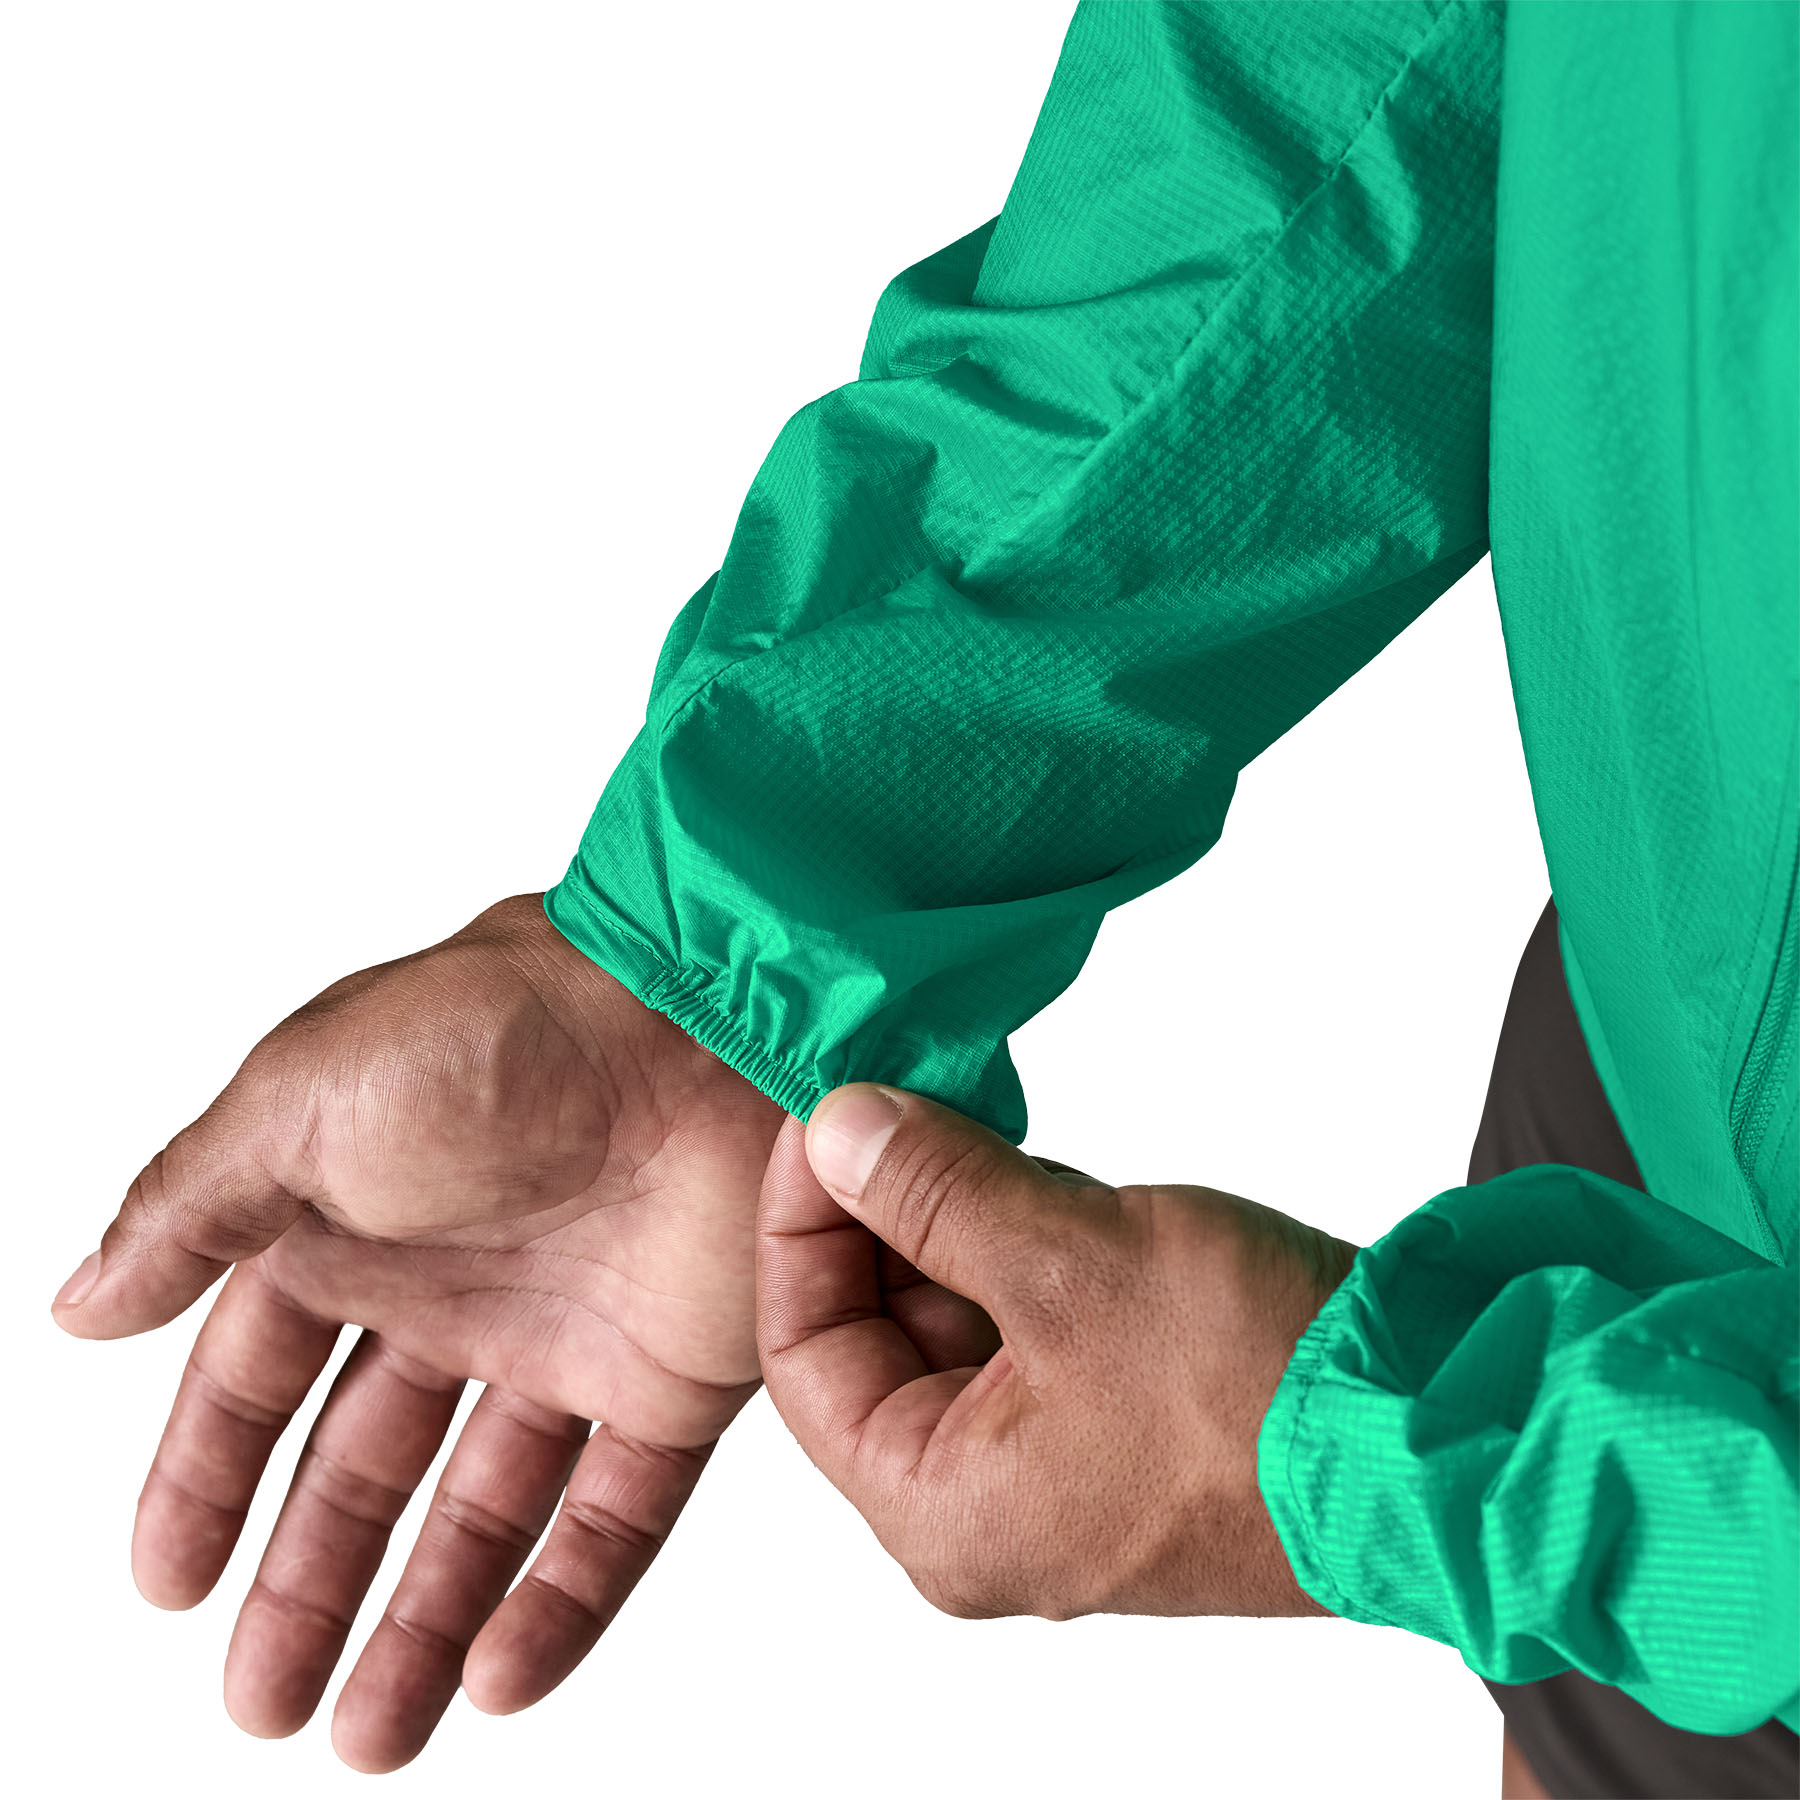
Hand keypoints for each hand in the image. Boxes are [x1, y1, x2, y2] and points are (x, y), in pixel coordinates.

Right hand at [52, 895, 782, 1769]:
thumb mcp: (303, 1097)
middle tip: (259, 1702)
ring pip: (485, 1511)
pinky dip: (563, 1602)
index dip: (209, 1476)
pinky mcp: (677, 1373)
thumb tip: (84, 1304)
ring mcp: (573, 1336)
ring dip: (425, 1622)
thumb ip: (190, 1210)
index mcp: (361, 1216)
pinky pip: (617, 1515)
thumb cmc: (508, 1026)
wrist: (706, 1012)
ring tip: (367, 1739)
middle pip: (367, 1465)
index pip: (263, 1374)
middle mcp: (463, 1285)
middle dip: (309, 1584)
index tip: (168, 1581)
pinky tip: (501, 1679)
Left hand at [755, 1084, 1356, 1621]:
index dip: (800, 1222)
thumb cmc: (1260, 1381)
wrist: (1444, 1426)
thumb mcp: (1069, 1261)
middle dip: (889, 1210)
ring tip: (987, 1129)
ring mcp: (1061, 1470)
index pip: (804, 1354)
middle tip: (903, 1098)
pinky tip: (1059, 1183)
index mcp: (940, 1510)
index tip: (823, 1116)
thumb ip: (934, 1191)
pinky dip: (1034, 1247)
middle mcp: (987, 1510)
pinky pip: (1038, 1326)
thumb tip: (839, 1129)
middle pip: (880, 1335)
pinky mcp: (1125, 1426)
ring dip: (966, 1218)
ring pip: (963, 1320)